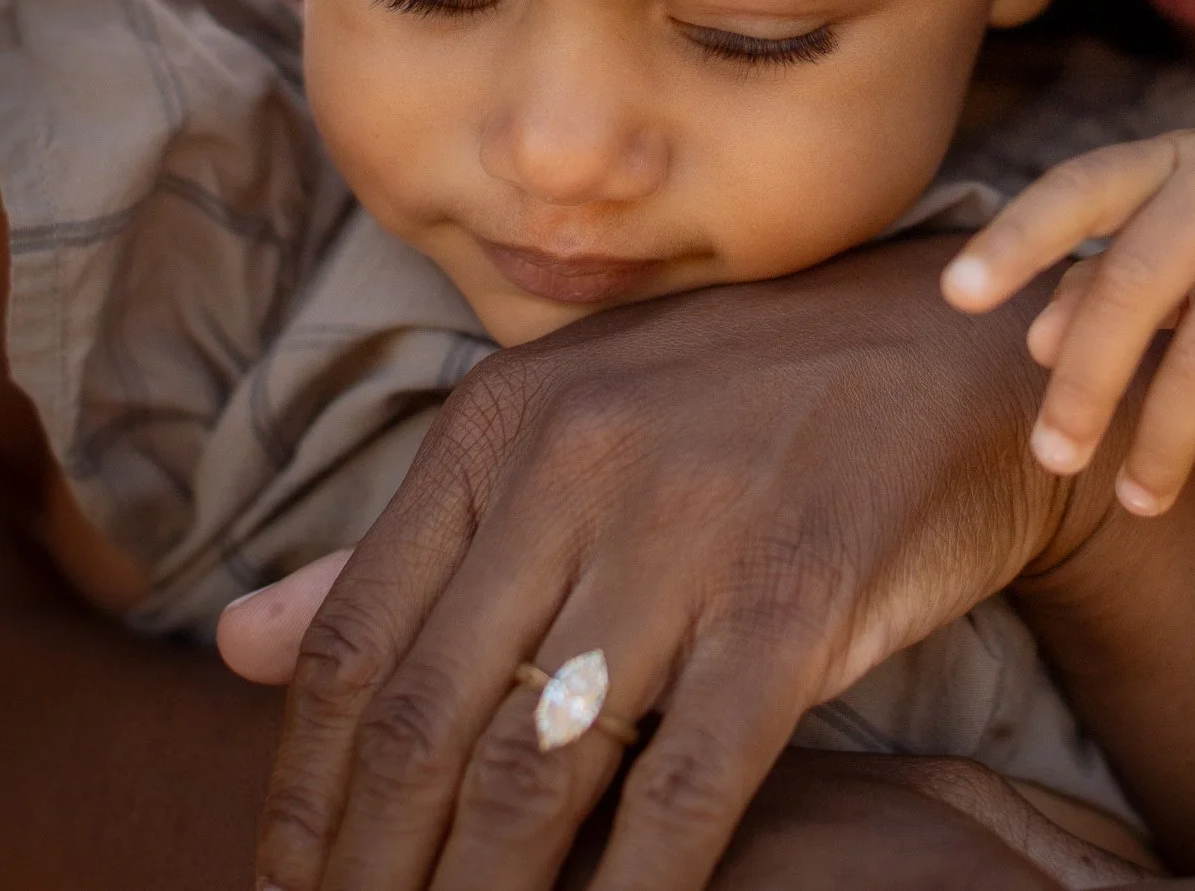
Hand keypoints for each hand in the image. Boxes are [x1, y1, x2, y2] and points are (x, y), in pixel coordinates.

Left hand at [252, 233, 1108, 890]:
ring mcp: (689, 528)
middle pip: (424, 720)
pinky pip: (685, 783)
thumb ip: (418, 543)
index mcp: (502, 420)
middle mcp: (578, 463)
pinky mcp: (797, 597)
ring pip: (535, 767)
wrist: (962, 355)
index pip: (354, 642)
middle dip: (368, 875)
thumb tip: (232, 645)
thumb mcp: (574, 429)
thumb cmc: (755, 402)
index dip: (301, 798)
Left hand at [941, 126, 1194, 517]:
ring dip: (1164, 437)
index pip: (1085, 186)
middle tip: (1052, 459)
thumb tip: (1035, 341)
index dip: (1017, 240)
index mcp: (1191, 154)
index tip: (954, 297)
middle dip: (1084, 382)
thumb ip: (1116, 289)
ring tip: (1142, 497)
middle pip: (1133, 282)